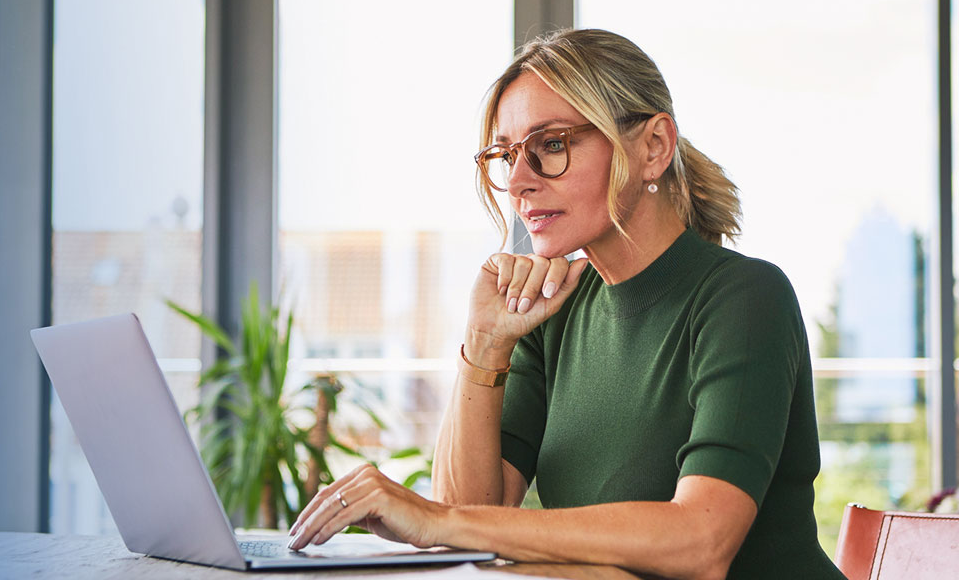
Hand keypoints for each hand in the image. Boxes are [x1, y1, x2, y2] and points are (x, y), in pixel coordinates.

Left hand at [287, 464, 444, 550]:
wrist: (433, 524)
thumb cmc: (404, 520)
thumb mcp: (370, 512)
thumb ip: (350, 509)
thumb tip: (322, 519)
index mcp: (362, 472)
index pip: (327, 493)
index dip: (308, 512)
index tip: (296, 529)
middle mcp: (365, 473)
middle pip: (326, 500)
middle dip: (306, 522)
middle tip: (293, 539)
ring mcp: (372, 483)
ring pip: (332, 508)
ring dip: (312, 528)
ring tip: (301, 543)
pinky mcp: (378, 497)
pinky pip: (345, 516)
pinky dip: (328, 529)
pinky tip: (319, 540)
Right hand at [466, 254, 588, 357]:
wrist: (495, 329)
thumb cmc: (523, 320)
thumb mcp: (550, 305)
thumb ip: (568, 284)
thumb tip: (584, 260)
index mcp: (548, 272)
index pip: (559, 262)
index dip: (554, 277)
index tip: (546, 295)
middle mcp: (532, 263)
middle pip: (541, 262)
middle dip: (533, 287)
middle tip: (524, 306)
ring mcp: (515, 261)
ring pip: (523, 262)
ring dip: (517, 288)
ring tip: (511, 303)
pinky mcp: (496, 261)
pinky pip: (506, 260)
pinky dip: (504, 279)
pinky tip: (500, 290)